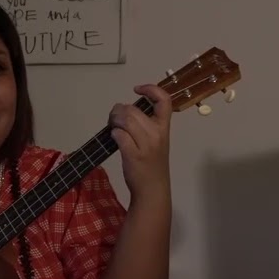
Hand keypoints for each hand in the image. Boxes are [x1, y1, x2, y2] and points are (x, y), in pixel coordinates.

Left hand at [109, 83, 172, 200]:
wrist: (153, 189)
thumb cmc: (153, 164)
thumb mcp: (157, 141)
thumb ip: (146, 124)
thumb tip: (125, 110)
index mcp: (164, 128)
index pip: (164, 100)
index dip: (151, 89)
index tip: (137, 90)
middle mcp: (157, 133)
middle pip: (133, 110)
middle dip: (118, 111)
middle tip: (114, 119)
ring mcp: (146, 144)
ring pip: (125, 119)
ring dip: (114, 121)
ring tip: (113, 128)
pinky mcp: (133, 154)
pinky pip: (118, 134)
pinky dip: (113, 134)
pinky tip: (115, 139)